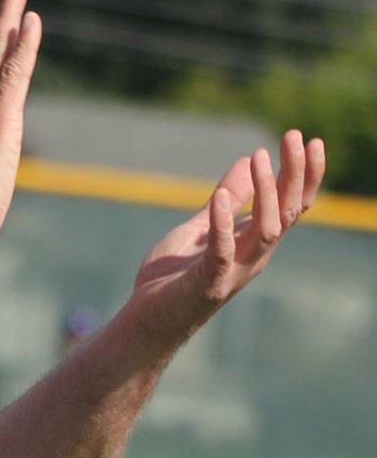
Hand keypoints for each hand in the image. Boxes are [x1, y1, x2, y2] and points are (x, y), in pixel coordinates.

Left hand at [128, 130, 325, 344]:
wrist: (147, 321)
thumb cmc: (173, 278)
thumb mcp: (200, 227)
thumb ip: (224, 200)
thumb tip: (246, 161)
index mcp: (253, 242)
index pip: (290, 205)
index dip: (303, 174)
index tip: (309, 139)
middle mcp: (253, 256)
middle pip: (286, 212)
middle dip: (295, 174)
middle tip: (297, 136)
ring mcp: (233, 270)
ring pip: (266, 229)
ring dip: (265, 192)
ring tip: (259, 157)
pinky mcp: (208, 283)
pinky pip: (220, 251)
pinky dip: (222, 223)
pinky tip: (220, 196)